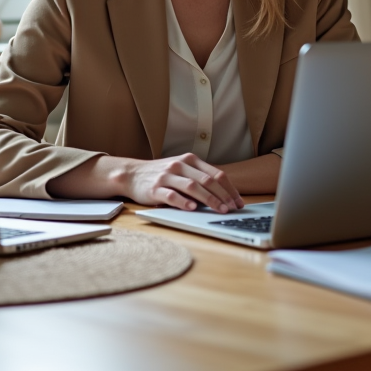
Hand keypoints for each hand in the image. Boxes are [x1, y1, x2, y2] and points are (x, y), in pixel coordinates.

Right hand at [117, 154, 243, 212]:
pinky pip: (172, 195)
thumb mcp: (182, 170)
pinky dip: (183, 202)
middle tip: (232, 208)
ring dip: (209, 200)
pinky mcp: (155, 188)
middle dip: (223, 196)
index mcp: (190, 160)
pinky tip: (192, 208)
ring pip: (192, 187)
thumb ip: (199, 178)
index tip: (238, 202)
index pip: (216, 174)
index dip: (230, 189)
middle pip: (207, 180)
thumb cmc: (162, 174)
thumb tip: (224, 196)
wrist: (132, 174)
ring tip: (219, 210)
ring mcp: (167, 176)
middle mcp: (180, 165)